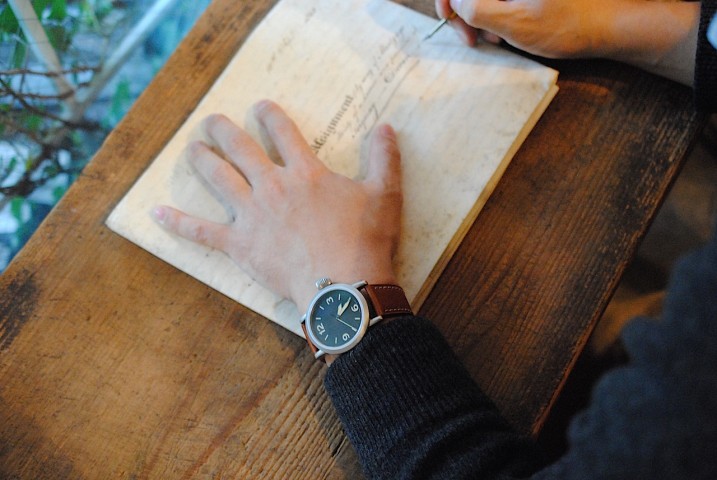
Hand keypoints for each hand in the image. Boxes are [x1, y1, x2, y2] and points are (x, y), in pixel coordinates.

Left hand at [152, 100, 401, 313]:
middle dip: (224, 131)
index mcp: (305, 173)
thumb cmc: (365, 240)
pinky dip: (177, 223)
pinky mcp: (239, 245)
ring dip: (202, 161)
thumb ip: (385, 158)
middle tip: (211, 121)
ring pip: (218, 179)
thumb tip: (387, 126)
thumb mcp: (385, 194)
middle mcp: (273, 187)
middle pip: (241, 150)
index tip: (259, 107)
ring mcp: (252, 215)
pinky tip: (156, 212)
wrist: (343, 287)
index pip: (283, 133)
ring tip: (191, 149)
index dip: (270, 116)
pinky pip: (201, 232)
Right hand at [435, 0, 698, 84]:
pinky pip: (496, 0)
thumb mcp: (513, 23)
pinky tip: (502, 32)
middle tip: (470, 38)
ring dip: (478, 16)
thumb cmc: (563, 26)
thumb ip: (475, 8)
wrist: (603, 28)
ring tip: (493, 38)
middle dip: (464, 10)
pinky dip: (493, 15)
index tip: (448, 18)